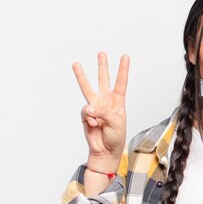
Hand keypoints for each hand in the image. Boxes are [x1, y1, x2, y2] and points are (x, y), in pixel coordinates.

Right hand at [73, 52, 129, 171]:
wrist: (105, 150)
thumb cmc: (116, 137)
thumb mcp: (116, 122)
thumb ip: (103, 112)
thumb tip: (89, 108)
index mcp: (118, 101)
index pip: (121, 82)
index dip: (123, 70)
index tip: (125, 56)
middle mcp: (106, 100)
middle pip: (103, 80)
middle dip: (103, 66)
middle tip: (102, 53)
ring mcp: (95, 106)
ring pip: (87, 88)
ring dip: (82, 76)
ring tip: (76, 63)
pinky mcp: (85, 114)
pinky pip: (85, 111)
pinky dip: (90, 118)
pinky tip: (94, 125)